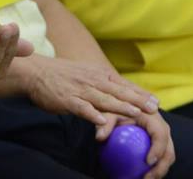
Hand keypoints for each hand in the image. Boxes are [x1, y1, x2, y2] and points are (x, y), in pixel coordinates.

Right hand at [23, 56, 158, 126]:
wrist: (36, 71)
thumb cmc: (62, 75)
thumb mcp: (86, 74)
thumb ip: (102, 83)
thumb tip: (121, 93)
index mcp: (98, 74)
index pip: (123, 84)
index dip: (140, 93)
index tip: (156, 102)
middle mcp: (92, 80)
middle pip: (118, 91)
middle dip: (137, 100)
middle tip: (154, 108)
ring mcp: (80, 90)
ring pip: (103, 99)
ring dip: (120, 106)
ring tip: (135, 113)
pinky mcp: (67, 99)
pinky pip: (82, 107)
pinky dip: (92, 114)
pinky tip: (101, 121)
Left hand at [95, 112, 173, 178]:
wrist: (124, 106)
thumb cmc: (117, 108)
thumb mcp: (109, 112)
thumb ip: (105, 123)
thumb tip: (100, 137)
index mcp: (153, 118)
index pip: (160, 134)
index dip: (158, 149)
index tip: (148, 162)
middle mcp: (162, 127)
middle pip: (168, 150)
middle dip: (161, 167)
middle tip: (146, 178)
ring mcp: (162, 137)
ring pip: (167, 157)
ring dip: (159, 171)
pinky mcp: (159, 144)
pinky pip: (161, 158)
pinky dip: (155, 169)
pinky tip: (143, 176)